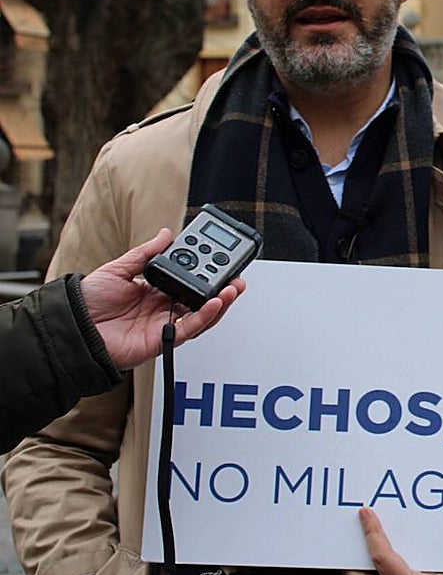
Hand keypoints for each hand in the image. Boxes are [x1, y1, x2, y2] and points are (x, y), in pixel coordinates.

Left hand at [78, 228, 244, 369]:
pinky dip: (206, 315)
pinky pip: (190, 328)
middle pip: (202, 298)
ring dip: (222, 301)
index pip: (189, 280)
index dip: (207, 271)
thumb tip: (166, 234)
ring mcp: (165, 324)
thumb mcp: (118, 269)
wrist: (73, 327)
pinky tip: (216, 302)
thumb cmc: (88, 303)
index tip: (221, 258)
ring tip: (234, 287)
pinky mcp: (163, 339)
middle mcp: (163, 309)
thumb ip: (145, 253)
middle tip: (237, 274)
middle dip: (223, 287)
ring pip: (203, 314)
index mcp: (156, 292)